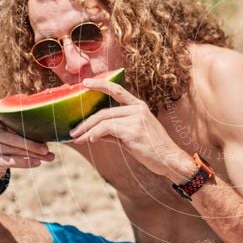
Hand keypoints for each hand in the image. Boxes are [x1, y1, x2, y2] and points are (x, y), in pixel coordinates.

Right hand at [0, 101, 54, 183]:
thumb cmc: (7, 145)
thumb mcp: (11, 134)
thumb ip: (23, 129)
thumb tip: (49, 130)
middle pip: (12, 138)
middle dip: (32, 144)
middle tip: (47, 148)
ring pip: (15, 150)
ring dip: (34, 154)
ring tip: (49, 157)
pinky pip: (12, 161)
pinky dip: (26, 162)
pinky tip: (37, 163)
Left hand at [69, 78, 189, 178]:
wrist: (170, 160)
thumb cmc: (153, 150)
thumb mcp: (133, 137)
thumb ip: (115, 131)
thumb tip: (94, 134)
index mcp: (139, 106)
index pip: (117, 90)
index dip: (100, 84)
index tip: (85, 83)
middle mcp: (137, 109)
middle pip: (104, 111)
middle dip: (85, 121)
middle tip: (73, 131)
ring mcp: (136, 118)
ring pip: (103, 119)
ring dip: (86, 130)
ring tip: (76, 138)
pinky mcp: (133, 130)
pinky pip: (107, 129)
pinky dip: (95, 134)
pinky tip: (90, 140)